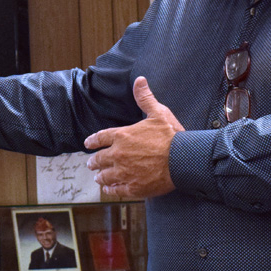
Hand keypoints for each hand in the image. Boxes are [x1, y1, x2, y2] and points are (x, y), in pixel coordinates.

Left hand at [84, 76, 183, 198]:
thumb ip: (145, 98)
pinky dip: (111, 190)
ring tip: (98, 178)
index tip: (87, 144)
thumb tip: (139, 81)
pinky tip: (110, 190)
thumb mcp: (158, 113)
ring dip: (100, 177)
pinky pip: (116, 190)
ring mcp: (124, 172)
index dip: (92, 141)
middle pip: (99, 159)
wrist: (182, 159)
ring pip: (105, 176)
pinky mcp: (133, 187)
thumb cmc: (171, 136)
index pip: (100, 138)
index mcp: (122, 136)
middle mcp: (118, 154)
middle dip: (94, 162)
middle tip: (91, 164)